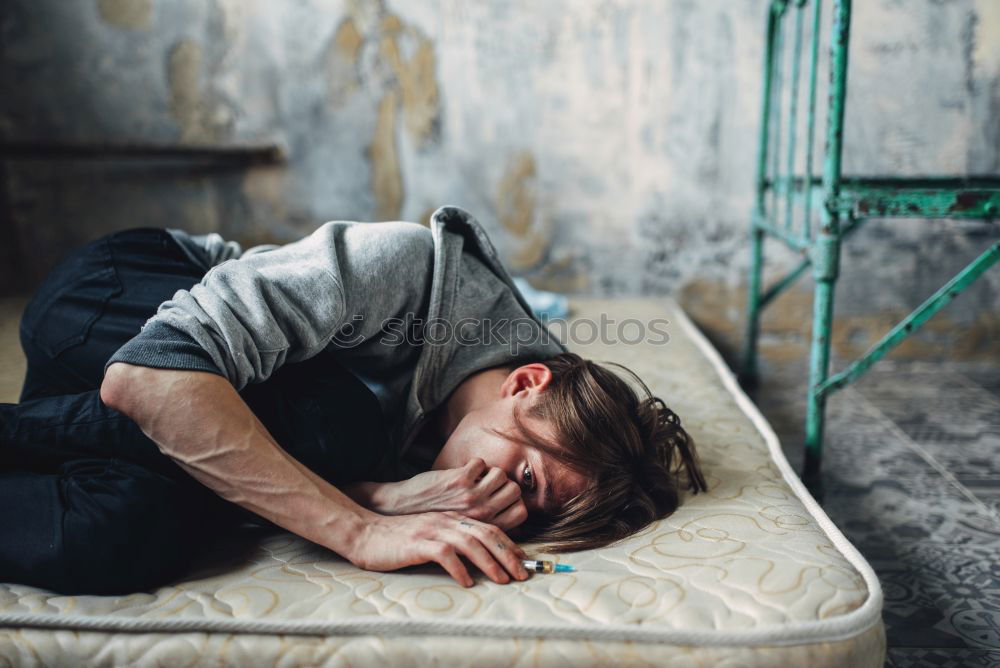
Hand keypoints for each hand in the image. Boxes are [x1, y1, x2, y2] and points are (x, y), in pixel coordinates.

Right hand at [348, 511, 530, 586]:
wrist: (366, 532)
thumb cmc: (398, 538)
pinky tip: (467, 582)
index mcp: (452, 518)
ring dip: (490, 562)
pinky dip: (459, 568)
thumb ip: (452, 540)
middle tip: (521, 573)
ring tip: (502, 579)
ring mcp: (432, 530)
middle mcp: (446, 521)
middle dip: (508, 554)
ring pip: (470, 542)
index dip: (508, 544)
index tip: (521, 561)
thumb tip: (477, 561)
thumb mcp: (431, 533)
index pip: (488, 527)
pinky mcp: (418, 542)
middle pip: (486, 534)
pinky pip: (444, 554)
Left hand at [383, 458, 527, 529]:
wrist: (404, 508)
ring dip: (489, 471)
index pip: (521, 512)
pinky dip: (473, 463)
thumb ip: (487, 523)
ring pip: (500, 474)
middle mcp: (481, 514)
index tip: (503, 497)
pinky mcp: (459, 480)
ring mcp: (471, 497)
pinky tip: (463, 471)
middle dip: (503, 484)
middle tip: (489, 484)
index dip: (516, 502)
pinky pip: (480, 463)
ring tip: (476, 477)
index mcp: (485, 527)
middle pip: (514, 490)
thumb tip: (512, 514)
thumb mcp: (465, 529)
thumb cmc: (436, 517)